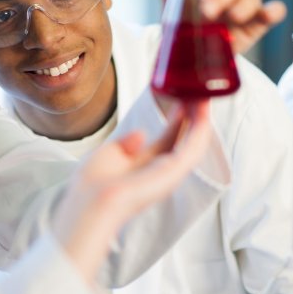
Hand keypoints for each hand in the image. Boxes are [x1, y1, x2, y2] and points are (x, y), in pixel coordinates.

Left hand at [53, 101, 211, 281]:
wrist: (88, 202)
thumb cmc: (91, 185)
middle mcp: (160, 172)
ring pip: (193, 143)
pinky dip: (200, 129)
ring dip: (201, 119)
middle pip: (185, 140)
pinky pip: (193, 148)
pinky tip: (202, 110)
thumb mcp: (108, 155)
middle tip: (199, 91)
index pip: (169, 140)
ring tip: (204, 96)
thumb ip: (126, 145)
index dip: (177, 119)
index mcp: (144, 167)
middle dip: (194, 116)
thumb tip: (141, 133)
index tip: (184, 98)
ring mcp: (168, 174)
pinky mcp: (173, 173)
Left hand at [156, 0, 286, 53]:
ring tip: (231, 17)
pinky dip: (273, 11)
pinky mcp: (257, 24)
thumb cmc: (182, 21)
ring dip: (241, 6)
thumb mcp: (170, 0)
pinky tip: (268, 14)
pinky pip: (273, 12)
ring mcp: (245, 6)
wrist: (188, 53)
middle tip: (206, 11)